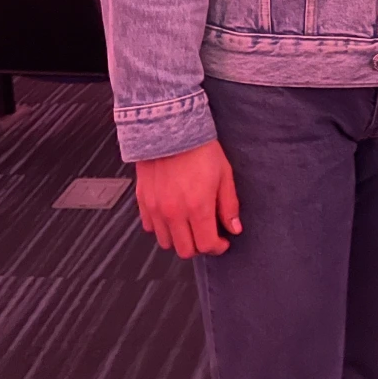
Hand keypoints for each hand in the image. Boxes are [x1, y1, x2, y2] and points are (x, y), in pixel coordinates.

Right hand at [135, 139, 241, 258]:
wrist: (170, 128)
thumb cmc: (199, 148)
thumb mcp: (224, 174)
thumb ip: (229, 205)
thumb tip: (234, 228)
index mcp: (197, 207)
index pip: (206, 245)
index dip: (218, 247)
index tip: (222, 242)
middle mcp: (174, 212)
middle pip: (185, 250)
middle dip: (199, 246)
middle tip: (207, 234)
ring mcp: (156, 208)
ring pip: (166, 242)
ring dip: (179, 238)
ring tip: (189, 224)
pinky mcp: (143, 201)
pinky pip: (150, 227)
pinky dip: (161, 227)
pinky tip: (172, 215)